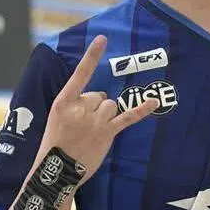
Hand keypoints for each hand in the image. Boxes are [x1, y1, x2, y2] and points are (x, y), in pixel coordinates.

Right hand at [41, 35, 157, 183]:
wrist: (56, 171)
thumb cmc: (55, 143)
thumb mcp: (57, 117)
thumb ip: (75, 104)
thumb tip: (97, 99)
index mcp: (64, 101)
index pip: (80, 74)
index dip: (92, 55)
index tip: (103, 39)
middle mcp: (80, 108)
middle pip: (99, 95)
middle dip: (95, 108)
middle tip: (83, 126)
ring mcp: (95, 121)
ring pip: (111, 105)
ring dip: (106, 116)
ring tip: (92, 132)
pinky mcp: (107, 133)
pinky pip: (127, 117)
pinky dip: (142, 109)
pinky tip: (154, 102)